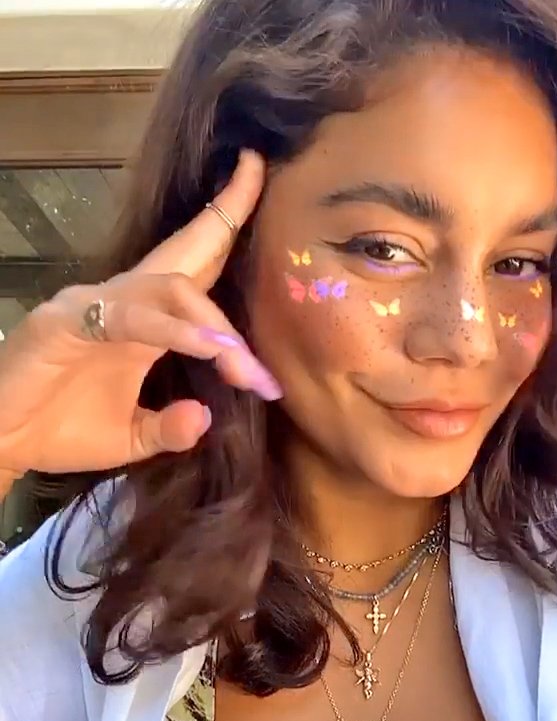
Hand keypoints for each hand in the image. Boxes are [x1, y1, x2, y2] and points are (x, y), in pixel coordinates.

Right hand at [0, 150, 280, 478]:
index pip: (195, 269)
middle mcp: (125, 301)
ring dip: (214, 323)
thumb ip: (171, 427)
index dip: (226, 229)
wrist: (2, 444)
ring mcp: (95, 306)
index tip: (261, 189)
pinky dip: (175, 332)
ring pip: (169, 286)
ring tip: (246, 362)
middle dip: (226, 210)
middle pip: (185, 249)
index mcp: (145, 322)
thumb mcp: (131, 436)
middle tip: (257, 171)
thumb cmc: (60, 431)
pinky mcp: (67, 322)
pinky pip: (133, 318)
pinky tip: (210, 349)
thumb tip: (205, 416)